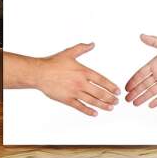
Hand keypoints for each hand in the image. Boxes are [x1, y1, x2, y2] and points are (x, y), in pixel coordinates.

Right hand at [4, 43, 120, 116]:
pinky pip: (80, 107)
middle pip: (100, 92)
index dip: (111, 86)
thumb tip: (92, 44)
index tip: (117, 91)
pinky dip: (88, 111)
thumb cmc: (53, 63)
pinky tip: (95, 113)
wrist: (39, 73)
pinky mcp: (67, 99)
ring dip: (103, 105)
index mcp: (83, 71)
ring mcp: (74, 92)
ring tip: (110, 108)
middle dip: (110, 98)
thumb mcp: (69, 53)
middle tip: (116, 101)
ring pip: (92, 101)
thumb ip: (82, 48)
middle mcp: (81, 82)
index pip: (102, 80)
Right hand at [125, 25, 156, 107]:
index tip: (126, 87)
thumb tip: (142, 36)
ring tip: (134, 104)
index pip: (140, 75)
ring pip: (151, 91)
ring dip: (143, 97)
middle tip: (126, 99)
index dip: (133, 81)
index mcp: (154, 64)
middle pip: (143, 85)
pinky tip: (150, 106)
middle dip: (135, 92)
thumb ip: (154, 41)